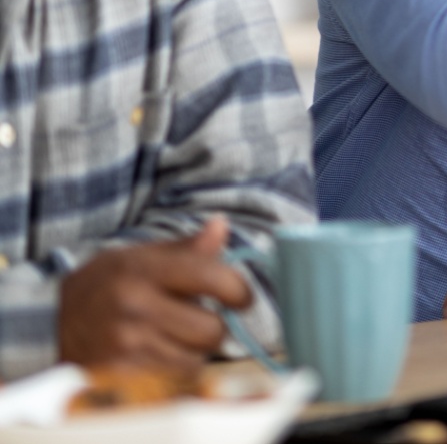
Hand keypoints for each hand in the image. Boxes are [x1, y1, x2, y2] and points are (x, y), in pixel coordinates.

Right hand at [58, 217, 251, 370]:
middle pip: (211, 328)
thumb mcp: (140, 256)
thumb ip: (186, 248)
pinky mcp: (118, 373)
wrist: (49, 321)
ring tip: (174, 336)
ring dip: (195, 350)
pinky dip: (175, 369)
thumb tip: (221, 225)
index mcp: (143, 269)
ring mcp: (124, 342)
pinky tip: (159, 353)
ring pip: (196, 357)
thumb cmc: (106, 284)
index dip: (238, 289)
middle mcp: (133, 305)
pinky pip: (173, 378)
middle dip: (215, 326)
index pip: (213, 277)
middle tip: (201, 319)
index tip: (240, 296)